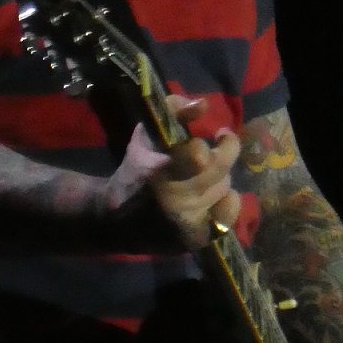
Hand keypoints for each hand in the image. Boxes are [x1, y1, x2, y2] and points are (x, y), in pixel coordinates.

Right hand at [106, 96, 240, 248]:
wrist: (114, 221)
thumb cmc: (132, 173)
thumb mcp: (145, 137)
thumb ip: (173, 112)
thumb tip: (203, 104)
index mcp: (159, 172)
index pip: (197, 153)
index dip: (209, 143)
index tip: (213, 135)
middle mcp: (176, 199)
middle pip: (220, 170)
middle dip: (224, 153)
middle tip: (221, 145)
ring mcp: (188, 221)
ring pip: (226, 189)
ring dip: (220, 177)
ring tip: (209, 174)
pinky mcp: (196, 238)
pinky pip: (228, 215)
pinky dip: (227, 201)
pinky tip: (216, 195)